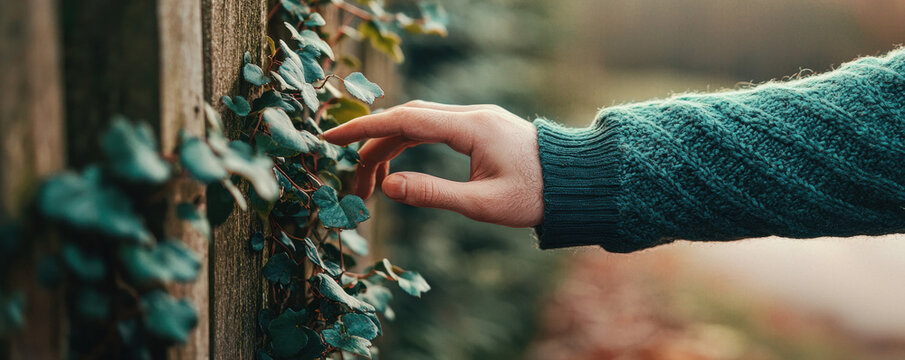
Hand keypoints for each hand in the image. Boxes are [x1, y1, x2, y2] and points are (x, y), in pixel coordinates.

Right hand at [323, 100, 543, 227]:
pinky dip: (408, 145)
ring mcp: (475, 119)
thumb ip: (433, 194)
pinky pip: (433, 128)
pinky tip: (395, 167)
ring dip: (389, 147)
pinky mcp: (479, 128)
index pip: (404, 121)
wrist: (576, 182)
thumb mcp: (482, 204)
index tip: (331, 138)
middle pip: (406, 120)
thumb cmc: (535, 196)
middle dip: (372, 146)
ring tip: (369, 183)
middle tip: (352, 183)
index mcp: (470, 127)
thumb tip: (388, 186)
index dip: (363, 129)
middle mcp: (470, 115)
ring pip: (417, 123)